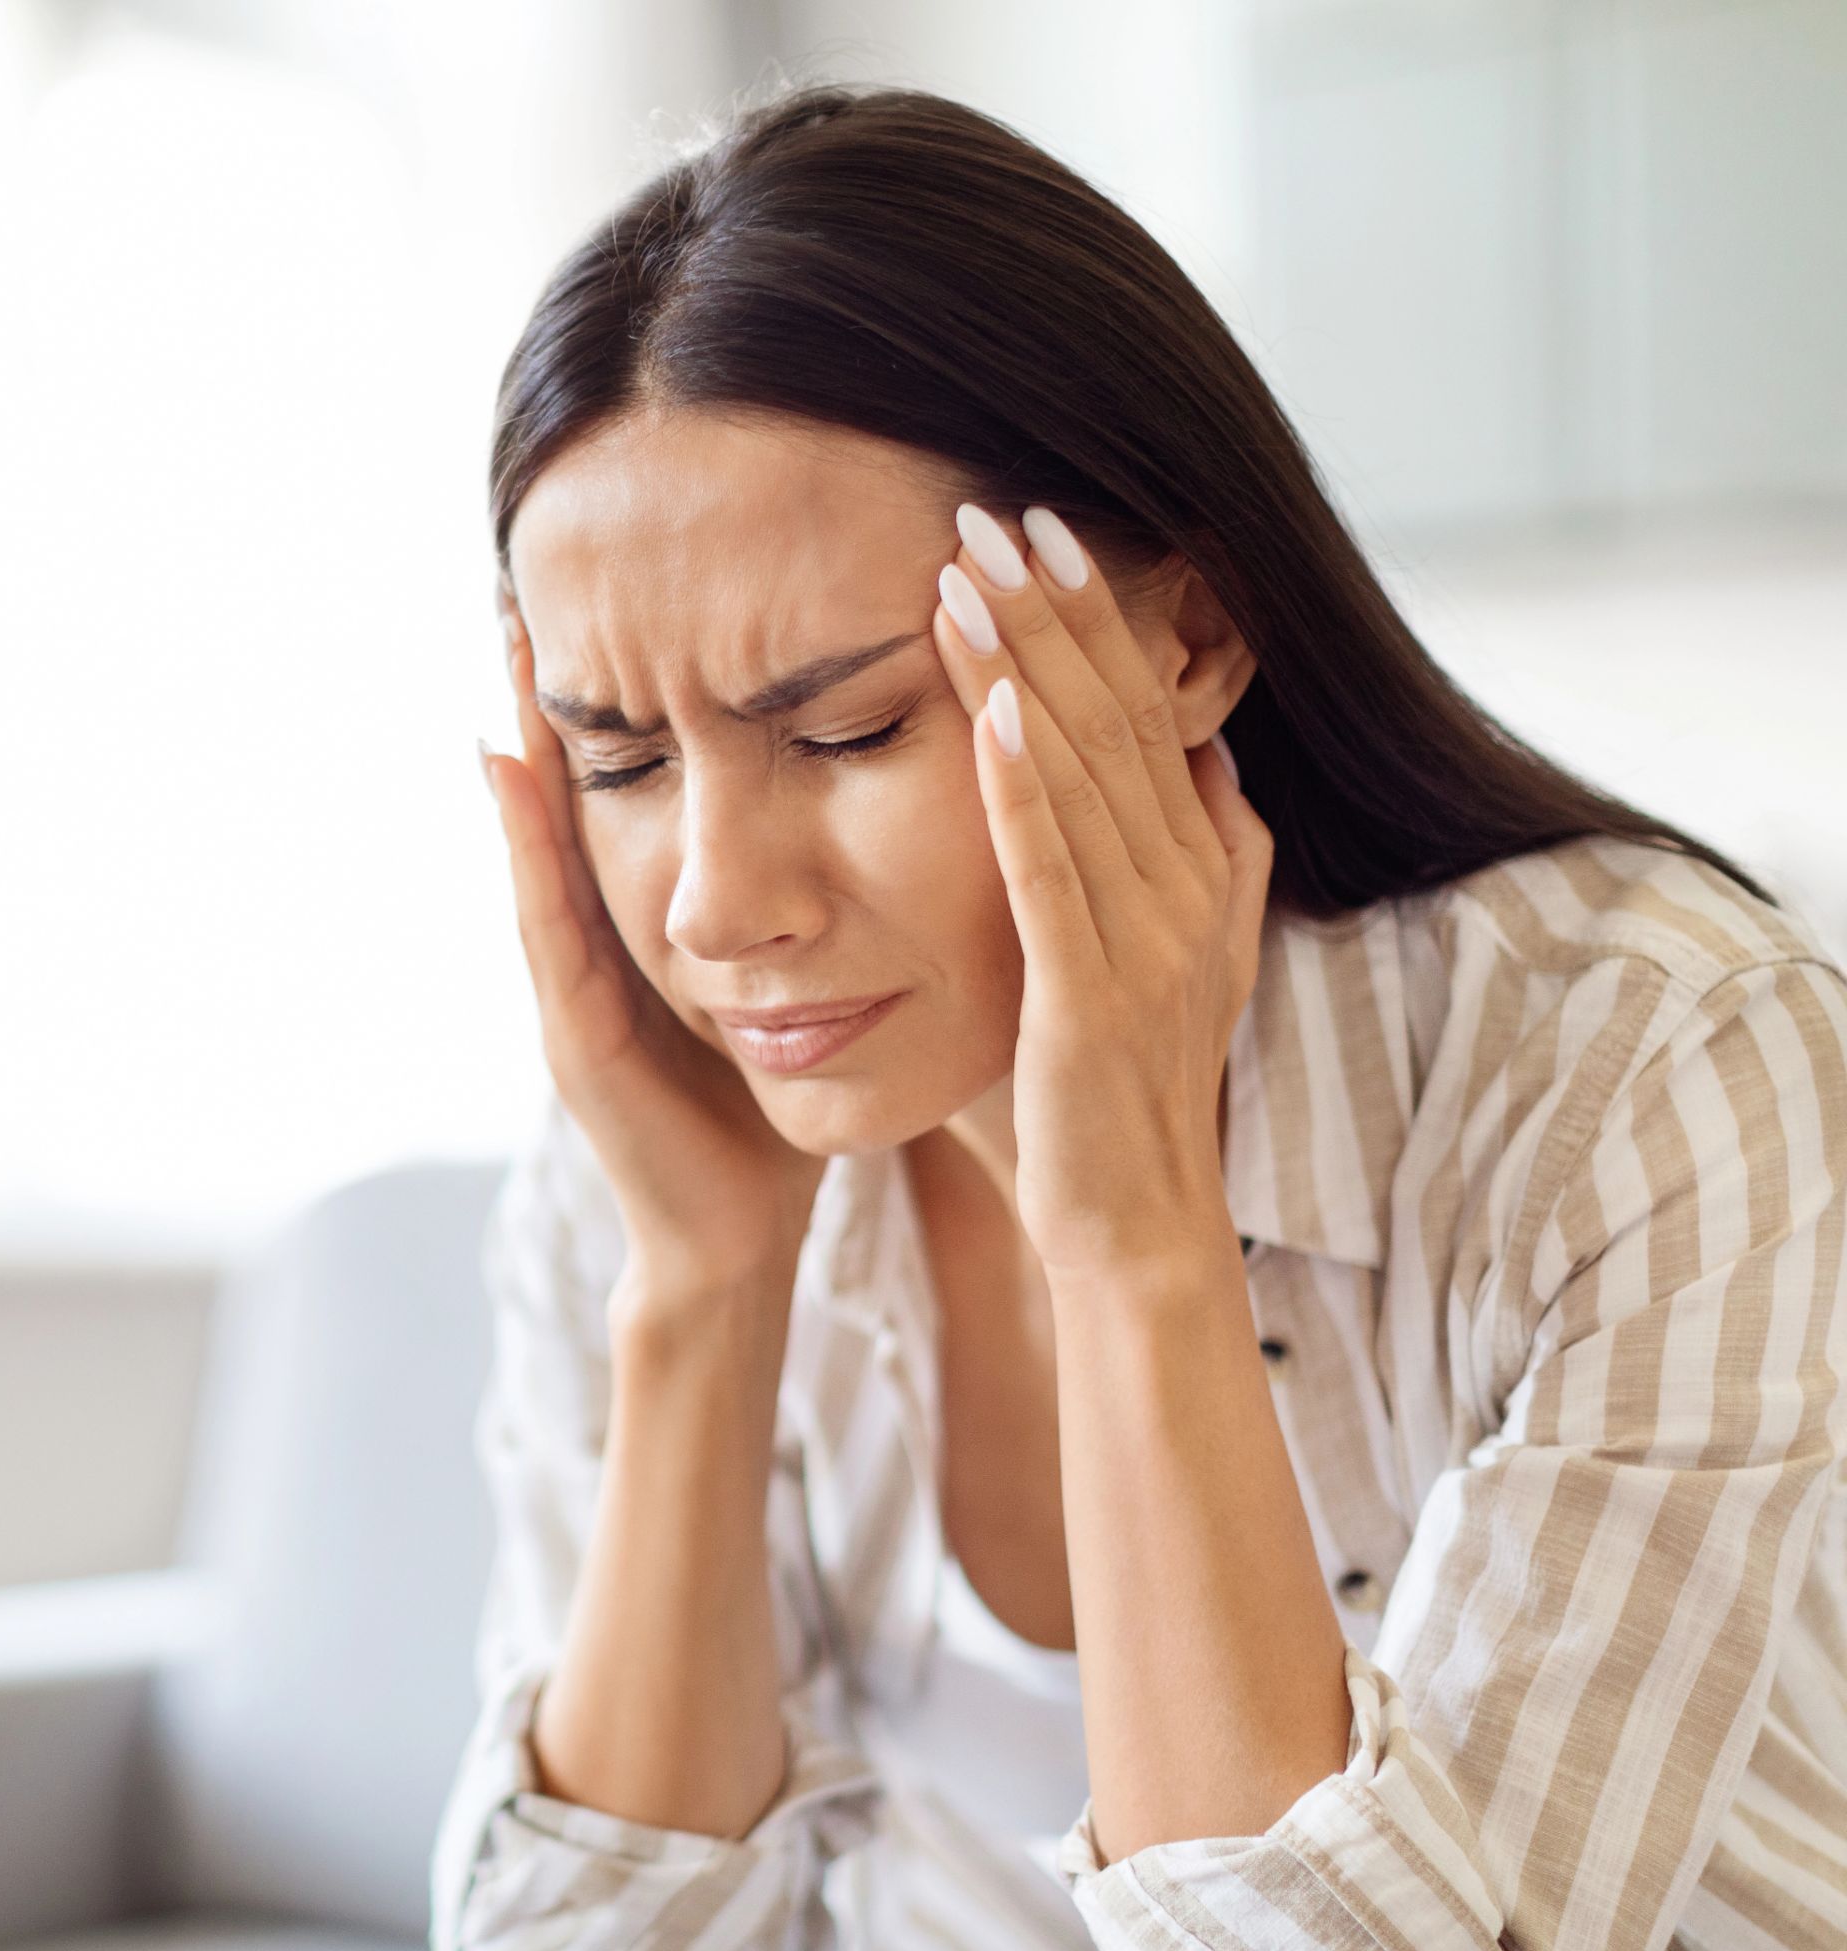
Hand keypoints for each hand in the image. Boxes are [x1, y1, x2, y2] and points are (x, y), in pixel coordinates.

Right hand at [482, 594, 826, 1307]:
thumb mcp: (781, 987)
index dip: (626, 700)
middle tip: (533, 579)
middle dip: (555, 695)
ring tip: (511, 640)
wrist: (735, 1234)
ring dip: (524, 742)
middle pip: (572, 797)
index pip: (637, 788)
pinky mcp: (574, 1030)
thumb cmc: (765, 1111)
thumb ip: (792, 912)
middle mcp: (602, 941)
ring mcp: (574, 983)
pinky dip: (525, 842)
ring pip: (544, 838)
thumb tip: (849, 813)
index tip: (622, 591)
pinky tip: (511, 768)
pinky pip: (546, 918)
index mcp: (654, 926)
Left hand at [928, 507, 1272, 1282]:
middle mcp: (1189, 890)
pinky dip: (1020, 792)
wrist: (1132, 1225)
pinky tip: (984, 713)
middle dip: (1056, 612)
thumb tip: (1192, 759)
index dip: (1097, 619)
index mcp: (1198, 869)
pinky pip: (1053, 876)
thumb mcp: (1155, 954)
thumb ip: (1176, 858)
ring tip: (966, 577)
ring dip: (1025, 671)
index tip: (1045, 529)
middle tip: (992, 511)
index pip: (1146, 714)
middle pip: (1119, 719)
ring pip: (1084, 777)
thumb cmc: (1113, 1092)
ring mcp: (1148, 943)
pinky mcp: (1090, 997)